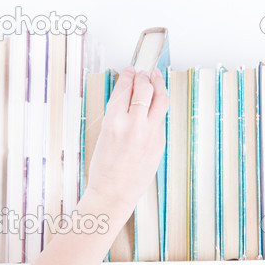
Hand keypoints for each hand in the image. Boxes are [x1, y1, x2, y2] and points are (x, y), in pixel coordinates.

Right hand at [84, 66, 167, 214]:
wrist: (113, 194)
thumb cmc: (103, 170)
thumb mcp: (103, 136)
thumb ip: (116, 115)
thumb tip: (126, 98)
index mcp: (113, 122)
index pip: (124, 89)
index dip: (127, 76)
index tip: (129, 70)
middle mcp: (133, 125)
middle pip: (144, 89)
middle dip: (143, 77)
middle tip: (142, 73)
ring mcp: (150, 133)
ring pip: (160, 99)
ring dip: (158, 85)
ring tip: (156, 78)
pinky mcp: (160, 142)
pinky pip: (161, 117)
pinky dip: (159, 106)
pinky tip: (157, 102)